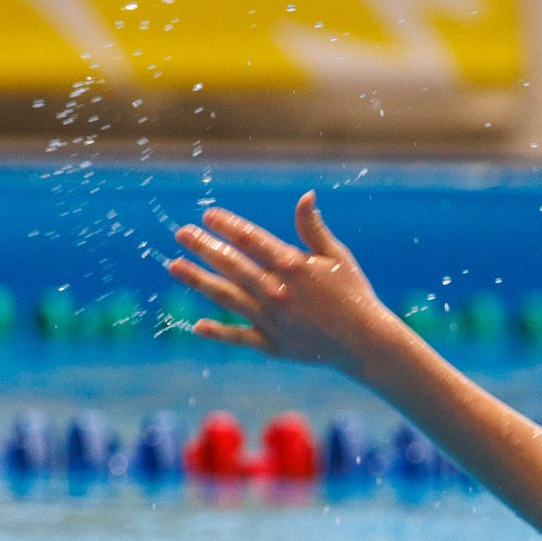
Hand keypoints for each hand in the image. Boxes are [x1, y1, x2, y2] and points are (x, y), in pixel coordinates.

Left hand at [167, 193, 406, 377]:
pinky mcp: (273, 345)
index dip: (227, 225)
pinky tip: (196, 325)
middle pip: (231, 265)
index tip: (207, 215)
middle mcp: (277, 292)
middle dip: (203, 246)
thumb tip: (305, 195)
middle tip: (182, 233)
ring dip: (198, 280)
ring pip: (226, 297)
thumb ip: (313, 228)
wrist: (367, 344)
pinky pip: (240, 337)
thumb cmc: (355, 295)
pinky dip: (218, 333)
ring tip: (174, 266)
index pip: (251, 240)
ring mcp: (272, 320)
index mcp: (294, 266)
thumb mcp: (337, 257)